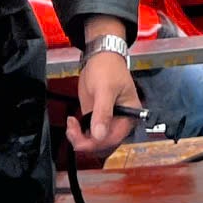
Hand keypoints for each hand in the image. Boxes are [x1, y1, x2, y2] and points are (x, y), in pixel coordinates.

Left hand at [66, 41, 139, 164]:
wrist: (100, 58)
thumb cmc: (108, 68)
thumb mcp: (105, 89)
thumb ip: (103, 112)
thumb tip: (99, 134)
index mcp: (130, 116)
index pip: (114, 139)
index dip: (96, 143)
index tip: (80, 141)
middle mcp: (120, 122)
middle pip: (105, 144)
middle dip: (86, 142)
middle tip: (73, 129)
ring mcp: (108, 122)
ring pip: (96, 143)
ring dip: (81, 139)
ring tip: (72, 125)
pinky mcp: (97, 120)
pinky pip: (89, 136)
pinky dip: (78, 134)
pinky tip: (73, 123)